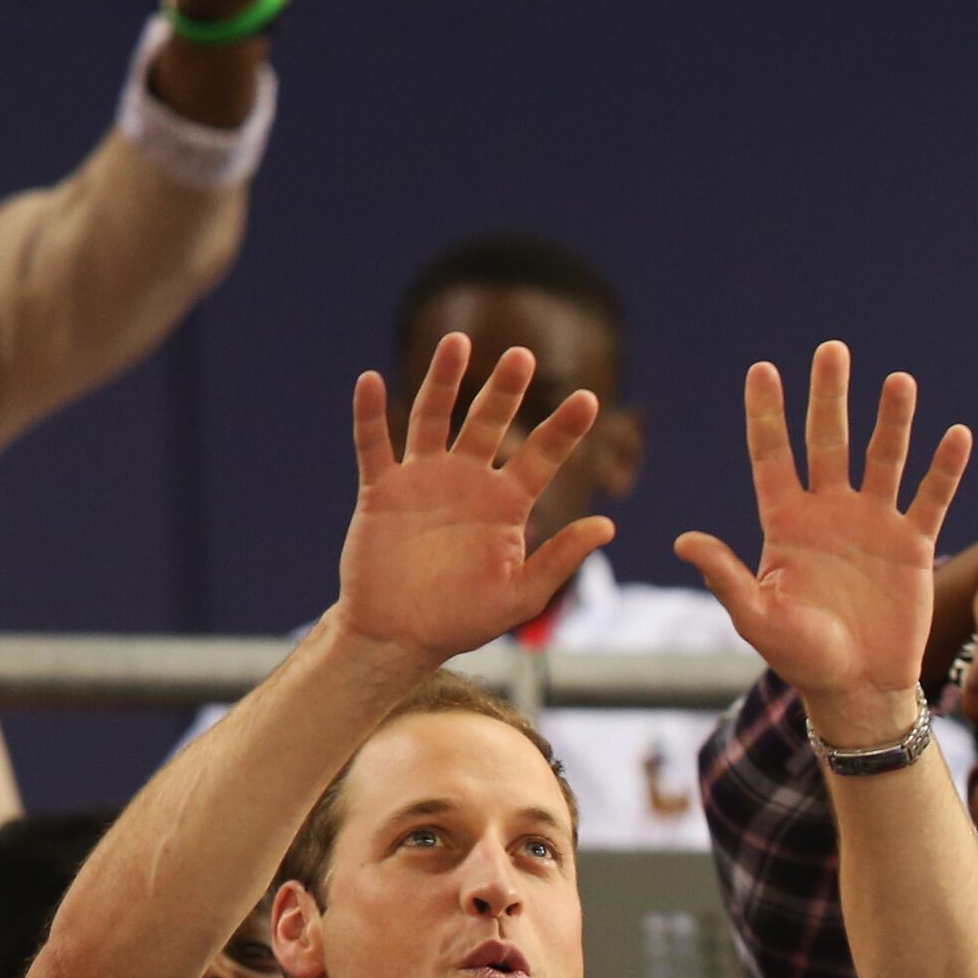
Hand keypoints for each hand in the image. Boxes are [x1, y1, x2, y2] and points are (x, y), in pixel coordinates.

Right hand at [339, 339, 613, 665]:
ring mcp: (423, 480)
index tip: (589, 399)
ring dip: (444, 379)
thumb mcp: (522, 596)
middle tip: (523, 354)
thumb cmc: (463, 620)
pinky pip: (374, 445)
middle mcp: (468, 481)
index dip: (564, 429)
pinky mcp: (382, 489)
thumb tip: (607, 525)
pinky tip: (370, 381)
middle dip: (504, 388)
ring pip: (433, 417)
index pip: (542, 456)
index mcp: (507, 504)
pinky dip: (370, 414)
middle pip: (488, 422)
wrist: (401, 636)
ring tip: (458, 341)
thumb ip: (561, 559)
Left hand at [676, 344, 974, 750]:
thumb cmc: (801, 657)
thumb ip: (726, 577)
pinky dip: (944, 469)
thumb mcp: (757, 619)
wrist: (859, 688)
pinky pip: (931, 499)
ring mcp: (874, 525)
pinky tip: (956, 434)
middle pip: (828, 442)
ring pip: (883, 460)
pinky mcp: (913, 546)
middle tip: (832, 351)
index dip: (767, 415)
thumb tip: (683, 541)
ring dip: (892, 421)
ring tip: (899, 381)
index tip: (763, 370)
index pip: (772, 457)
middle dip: (830, 397)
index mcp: (786, 524)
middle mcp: (830, 513)